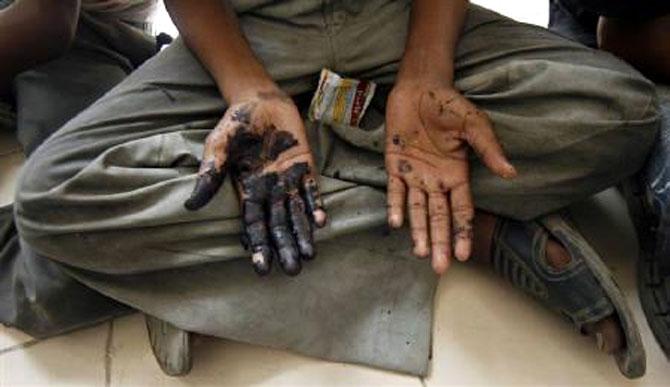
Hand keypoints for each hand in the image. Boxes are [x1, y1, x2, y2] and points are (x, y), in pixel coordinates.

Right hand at [185, 90, 326, 275]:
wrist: (259, 100)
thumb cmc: (235, 125)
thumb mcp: (218, 148)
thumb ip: (210, 174)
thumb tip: (191, 206)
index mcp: (248, 192)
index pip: (254, 226)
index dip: (258, 247)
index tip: (262, 269)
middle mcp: (270, 192)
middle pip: (278, 225)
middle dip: (285, 247)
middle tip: (293, 270)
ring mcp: (289, 181)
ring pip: (297, 214)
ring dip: (303, 234)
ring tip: (309, 256)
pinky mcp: (305, 167)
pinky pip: (312, 190)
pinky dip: (316, 206)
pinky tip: (321, 223)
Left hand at [385, 82, 515, 273]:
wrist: (420, 87)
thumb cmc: (450, 105)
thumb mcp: (474, 125)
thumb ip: (488, 149)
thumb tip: (510, 173)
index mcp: (457, 174)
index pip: (461, 210)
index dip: (462, 232)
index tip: (463, 255)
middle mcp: (435, 181)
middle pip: (439, 218)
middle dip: (440, 242)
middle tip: (440, 268)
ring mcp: (414, 175)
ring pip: (417, 210)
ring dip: (419, 232)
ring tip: (421, 253)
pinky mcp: (395, 165)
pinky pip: (394, 190)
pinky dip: (395, 206)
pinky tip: (396, 223)